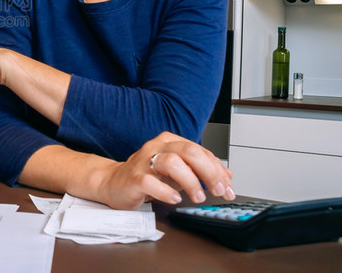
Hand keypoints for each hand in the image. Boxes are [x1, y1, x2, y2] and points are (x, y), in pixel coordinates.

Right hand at [98, 131, 234, 209]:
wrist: (113, 182)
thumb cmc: (146, 176)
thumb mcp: (177, 171)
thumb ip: (200, 170)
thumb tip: (226, 175)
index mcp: (169, 142)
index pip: (200, 151)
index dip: (218, 170)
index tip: (228, 187)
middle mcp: (157, 147)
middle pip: (189, 152)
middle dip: (209, 172)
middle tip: (218, 190)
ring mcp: (144, 162)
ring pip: (172, 163)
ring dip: (190, 182)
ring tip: (198, 197)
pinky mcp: (134, 178)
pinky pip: (151, 182)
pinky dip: (167, 192)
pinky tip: (175, 199)